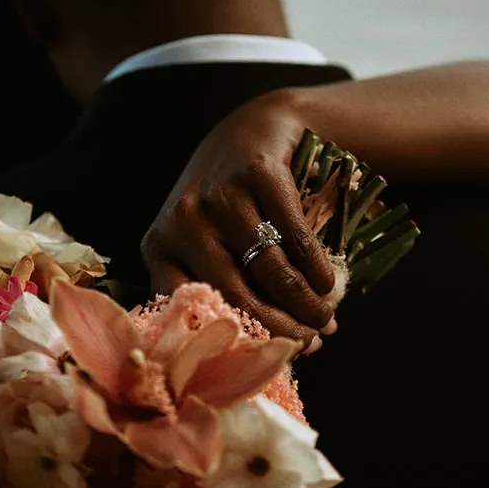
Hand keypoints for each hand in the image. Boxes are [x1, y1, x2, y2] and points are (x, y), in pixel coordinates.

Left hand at [141, 91, 337, 343]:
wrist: (254, 128)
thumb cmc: (230, 204)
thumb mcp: (208, 243)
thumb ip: (223, 288)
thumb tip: (265, 354)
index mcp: (159, 245)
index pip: (190, 308)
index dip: (233, 341)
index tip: (268, 359)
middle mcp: (182, 220)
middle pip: (234, 295)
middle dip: (279, 329)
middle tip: (310, 343)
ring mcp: (219, 195)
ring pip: (269, 271)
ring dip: (305, 304)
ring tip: (326, 319)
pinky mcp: (257, 173)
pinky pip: (295, 238)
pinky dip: (317, 269)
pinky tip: (329, 285)